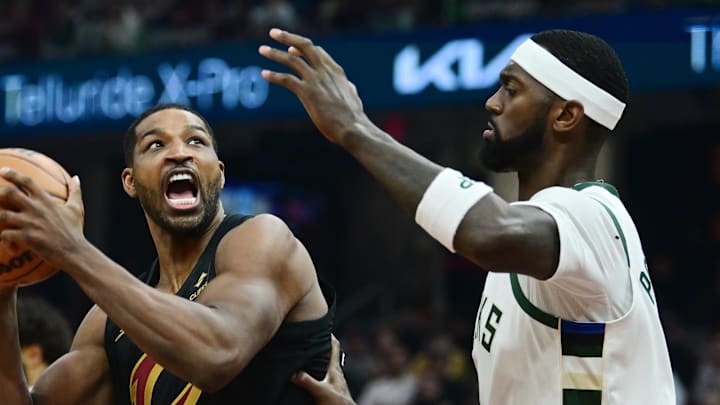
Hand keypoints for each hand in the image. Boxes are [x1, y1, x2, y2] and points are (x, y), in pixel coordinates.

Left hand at [0, 168, 85, 270]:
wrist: (75, 252)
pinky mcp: (27, 238)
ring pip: (2, 215)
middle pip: (9, 194)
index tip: (3, 171)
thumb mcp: (76, 209)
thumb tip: (76, 178)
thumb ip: (75, 192)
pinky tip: (10, 247)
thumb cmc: (75, 231)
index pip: (27, 182)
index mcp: (46, 201)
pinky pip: (6, 235)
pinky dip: (4, 240)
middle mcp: (37, 209)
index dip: (13, 174)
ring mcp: (31, 223)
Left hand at [259, 29, 369, 146]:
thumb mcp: (352, 96)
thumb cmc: (353, 116)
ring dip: (274, 53)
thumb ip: (347, 87)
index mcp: (336, 71)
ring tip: (262, 49)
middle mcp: (325, 71)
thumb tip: (349, 86)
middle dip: (287, 37)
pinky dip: (274, 75)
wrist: (352, 127)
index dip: (302, 47)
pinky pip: (286, 79)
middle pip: (304, 46)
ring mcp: (315, 80)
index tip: (291, 47)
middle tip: (273, 32)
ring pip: (291, 60)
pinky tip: (264, 74)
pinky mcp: (307, 92)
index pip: (317, 51)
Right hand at [292, 335, 355, 404]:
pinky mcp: (330, 390)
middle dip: (319, 345)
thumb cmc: (339, 404)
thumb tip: (294, 374)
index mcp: (335, 369)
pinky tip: (306, 374)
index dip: (328, 334)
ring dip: (316, 359)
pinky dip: (315, 371)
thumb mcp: (322, 392)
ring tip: (303, 353)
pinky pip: (322, 375)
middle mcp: (335, 373)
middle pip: (328, 354)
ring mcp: (333, 382)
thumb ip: (308, 382)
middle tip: (307, 336)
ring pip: (325, 365)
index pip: (334, 346)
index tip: (320, 324)